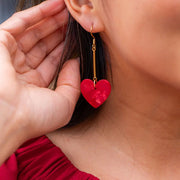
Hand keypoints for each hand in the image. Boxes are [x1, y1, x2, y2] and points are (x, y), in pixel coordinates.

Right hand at [0, 0, 79, 163]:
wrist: (9, 117)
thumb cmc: (36, 117)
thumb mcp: (65, 103)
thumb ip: (72, 82)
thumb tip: (75, 62)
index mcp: (35, 86)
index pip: (52, 62)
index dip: (63, 49)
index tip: (75, 38)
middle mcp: (22, 71)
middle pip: (43, 46)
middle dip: (58, 32)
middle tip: (73, 21)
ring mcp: (10, 56)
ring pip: (33, 33)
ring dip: (51, 20)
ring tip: (67, 10)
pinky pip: (19, 24)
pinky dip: (37, 14)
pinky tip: (54, 6)